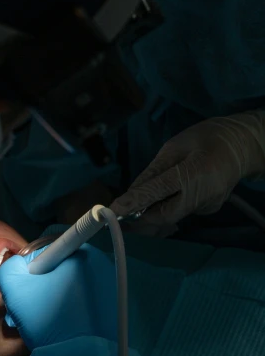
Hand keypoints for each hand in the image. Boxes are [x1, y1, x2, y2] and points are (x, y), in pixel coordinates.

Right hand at [0, 244, 116, 349]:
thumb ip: (9, 267)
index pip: (48, 250)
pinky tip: (58, 325)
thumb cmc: (49, 321)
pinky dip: (68, 308)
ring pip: (69, 285)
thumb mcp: (16, 290)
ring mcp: (111, 286)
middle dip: (40, 284)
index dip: (31, 268)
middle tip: (28, 306)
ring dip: (51, 298)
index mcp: (83, 254)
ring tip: (41, 320)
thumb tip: (17, 264)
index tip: (26, 286)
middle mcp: (102, 264)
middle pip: (59, 267)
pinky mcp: (113, 306)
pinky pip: (83, 300)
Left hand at [111, 112, 264, 234]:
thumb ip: (153, 172)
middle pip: (164, 216)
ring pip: (172, 217)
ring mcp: (208, 206)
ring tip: (139, 205)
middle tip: (122, 213)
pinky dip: (167, 208)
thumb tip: (131, 193)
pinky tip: (165, 197)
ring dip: (152, 213)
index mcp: (194, 172)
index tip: (112, 210)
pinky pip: (181, 212)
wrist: (243, 145)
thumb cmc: (207, 138)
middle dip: (140, 217)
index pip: (158, 192)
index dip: (133, 202)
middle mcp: (203, 195)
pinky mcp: (208, 210)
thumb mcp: (175, 146)